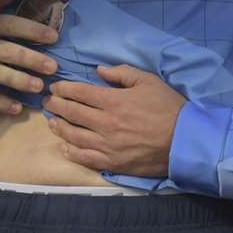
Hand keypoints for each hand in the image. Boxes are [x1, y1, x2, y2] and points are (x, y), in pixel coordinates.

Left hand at [44, 64, 184, 177]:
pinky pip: (85, 158)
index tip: (55, 87)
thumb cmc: (168, 107)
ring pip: (73, 136)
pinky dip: (71, 151)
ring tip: (52, 122)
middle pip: (72, 113)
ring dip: (59, 127)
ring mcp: (107, 145)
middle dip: (56, 105)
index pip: (80, 93)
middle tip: (48, 102)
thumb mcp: (149, 80)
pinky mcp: (112, 163)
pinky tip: (65, 146)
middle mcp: (105, 123)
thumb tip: (98, 70)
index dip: (64, 89)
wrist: (184, 140)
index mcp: (113, 101)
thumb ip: (122, 73)